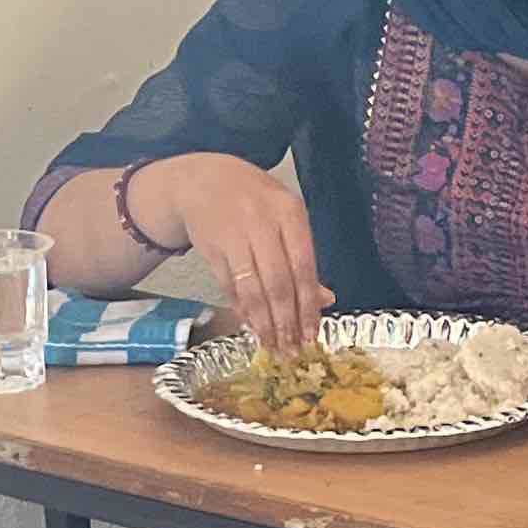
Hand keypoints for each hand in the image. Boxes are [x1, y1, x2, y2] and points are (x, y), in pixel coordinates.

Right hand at [128, 153, 333, 352]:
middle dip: (286, 321)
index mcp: (289, 213)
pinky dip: (242, 309)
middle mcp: (261, 223)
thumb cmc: (253, 201)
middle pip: (278, 283)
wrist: (202, 180)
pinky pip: (230, 286)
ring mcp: (234, 235)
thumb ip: (303, 257)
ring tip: (272, 344)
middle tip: (292, 348)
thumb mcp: (285, 218)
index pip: (304, 267)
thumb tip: (325, 299)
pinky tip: (251, 324)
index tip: (312, 333)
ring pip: (252, 289)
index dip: (307, 306)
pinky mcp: (211, 248)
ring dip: (263, 322)